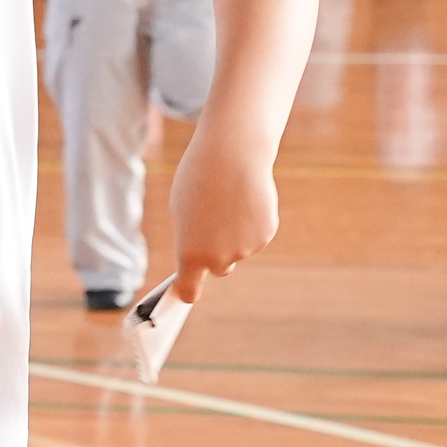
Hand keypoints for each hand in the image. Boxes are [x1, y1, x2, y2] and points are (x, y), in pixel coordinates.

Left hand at [167, 139, 278, 301]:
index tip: (186, 291)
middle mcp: (219, 258)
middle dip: (216, 255)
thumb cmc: (197, 179)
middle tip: (212, 225)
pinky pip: (255, 235)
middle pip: (219, 269)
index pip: (189, 290)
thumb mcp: (181, 209)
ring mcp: (245, 249)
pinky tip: (246, 199)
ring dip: (234, 232)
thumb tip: (201, 254)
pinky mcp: (266, 235)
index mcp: (190, 254)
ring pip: (239, 249)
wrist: (231, 156)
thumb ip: (191, 237)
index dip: (188, 290)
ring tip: (229, 201)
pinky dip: (251, 222)